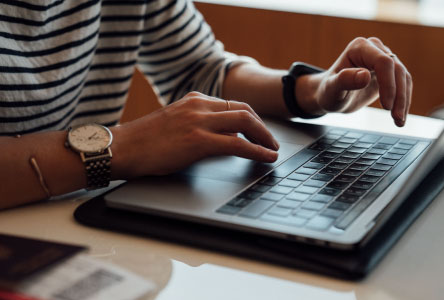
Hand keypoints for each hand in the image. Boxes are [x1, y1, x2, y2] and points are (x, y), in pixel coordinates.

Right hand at [111, 92, 278, 177]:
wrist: (121, 147)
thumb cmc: (143, 140)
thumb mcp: (174, 123)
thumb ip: (198, 124)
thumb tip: (223, 136)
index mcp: (193, 100)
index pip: (233, 104)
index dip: (251, 119)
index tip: (259, 130)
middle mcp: (199, 106)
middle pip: (244, 110)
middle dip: (262, 127)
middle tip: (271, 141)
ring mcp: (199, 121)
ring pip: (245, 123)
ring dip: (264, 137)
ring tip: (272, 150)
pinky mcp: (198, 141)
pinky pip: (238, 145)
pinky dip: (257, 151)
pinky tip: (266, 157)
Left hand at [297, 37, 411, 126]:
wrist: (330, 96)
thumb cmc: (328, 91)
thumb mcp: (332, 89)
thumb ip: (345, 80)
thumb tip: (365, 75)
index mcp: (359, 48)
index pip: (383, 62)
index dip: (388, 84)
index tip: (386, 106)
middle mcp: (374, 49)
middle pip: (397, 69)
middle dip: (399, 95)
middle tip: (396, 118)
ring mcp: (383, 59)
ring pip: (403, 77)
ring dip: (404, 100)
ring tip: (399, 121)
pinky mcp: (389, 72)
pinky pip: (403, 84)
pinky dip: (403, 101)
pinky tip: (399, 116)